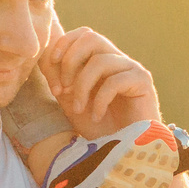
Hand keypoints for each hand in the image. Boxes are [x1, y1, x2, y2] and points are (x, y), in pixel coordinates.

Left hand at [40, 28, 160, 137]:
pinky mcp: (143, 82)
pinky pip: (115, 81)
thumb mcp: (71, 101)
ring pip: (100, 60)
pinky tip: (97, 116)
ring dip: (82, 86)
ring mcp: (132, 69)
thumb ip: (59, 79)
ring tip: (79, 109)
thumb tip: (45, 57)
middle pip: (91, 37)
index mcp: (102, 60)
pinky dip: (99, 100)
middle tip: (63, 89)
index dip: (63, 44)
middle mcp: (118, 60)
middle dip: (70, 61)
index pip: (83, 34)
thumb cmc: (99, 128)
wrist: (125, 152)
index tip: (51, 66)